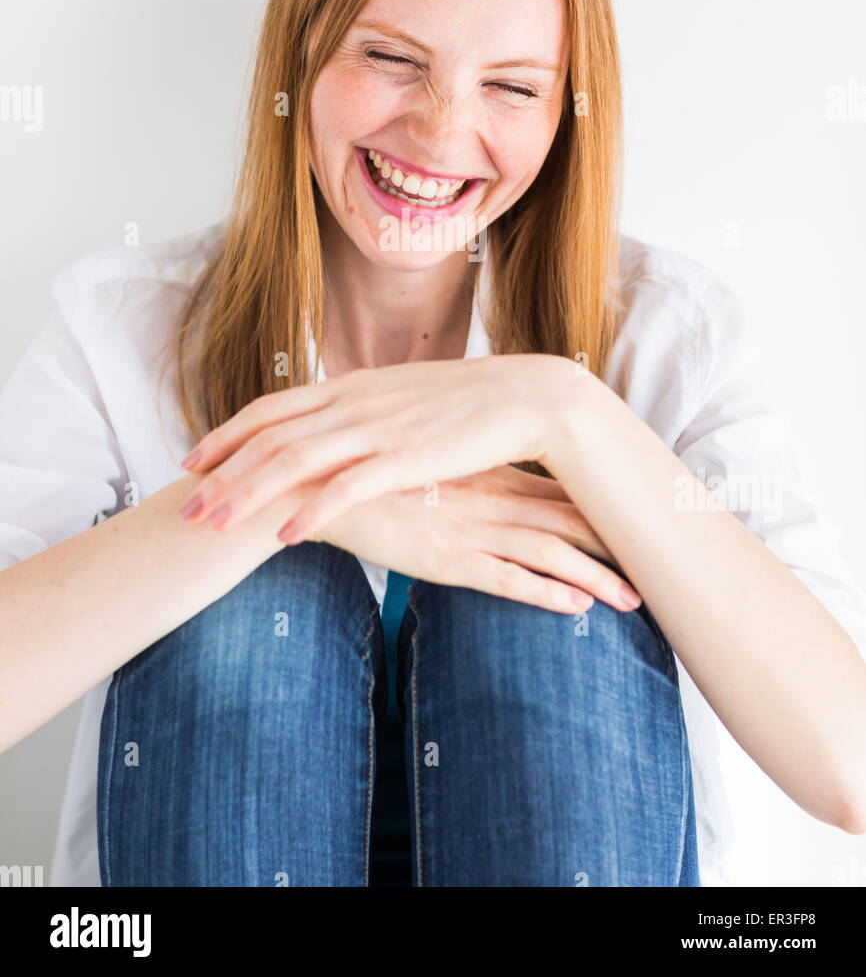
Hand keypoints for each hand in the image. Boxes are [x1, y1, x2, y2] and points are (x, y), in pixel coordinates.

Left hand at [178, 353, 581, 542]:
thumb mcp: (406, 397)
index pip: (272, 407)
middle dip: (220, 473)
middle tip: (183, 505)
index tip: (192, 458)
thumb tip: (337, 427)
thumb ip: (366, 410)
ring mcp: (378, 428)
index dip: (227, 433)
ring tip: (213, 525)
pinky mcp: (407, 458)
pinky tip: (284, 535)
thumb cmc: (472, 402)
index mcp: (352, 386)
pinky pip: (346, 488)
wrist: (530, 396)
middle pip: (269, 437)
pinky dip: (309, 510)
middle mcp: (355, 402)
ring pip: (294, 461)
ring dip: (247, 494)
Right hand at [238, 463, 640, 613]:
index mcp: (480, 471)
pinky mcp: (442, 557)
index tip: (643, 517)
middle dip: (616, 543)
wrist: (304, 489)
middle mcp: (482, 495)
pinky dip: (545, 594)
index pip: (556, 487)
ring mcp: (465, 526)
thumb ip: (451, 470)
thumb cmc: (359, 479)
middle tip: (663, 562)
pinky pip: (504, 580)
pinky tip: (578, 608)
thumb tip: (476, 475)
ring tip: (636, 601)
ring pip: (546, 553)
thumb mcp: (415, 464)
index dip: (601, 503)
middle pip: (566, 519)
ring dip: (595, 578)